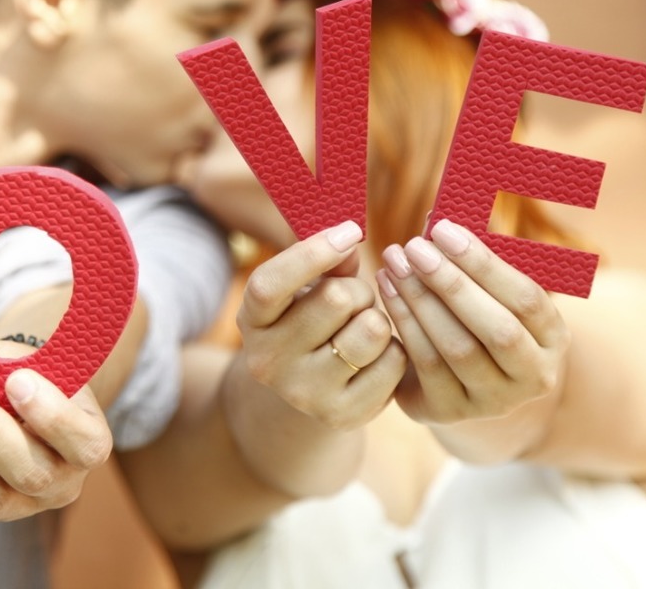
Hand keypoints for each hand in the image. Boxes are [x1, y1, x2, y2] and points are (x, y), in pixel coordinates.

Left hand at [0, 361, 111, 520]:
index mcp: (89, 444)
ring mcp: (18, 506)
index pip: (80, 442)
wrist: (12, 397)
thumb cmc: (24, 373)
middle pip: (26, 471)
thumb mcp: (29, 361)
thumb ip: (5, 368)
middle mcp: (61, 485)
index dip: (50, 415)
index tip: (16, 380)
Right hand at [237, 221, 406, 429]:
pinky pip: (394, 361)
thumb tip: (349, 241)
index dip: (312, 252)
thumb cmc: (309, 320)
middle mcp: (268, 361)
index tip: (350, 231)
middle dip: (357, 290)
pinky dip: (393, 352)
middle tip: (353, 301)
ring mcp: (304, 393)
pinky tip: (373, 358)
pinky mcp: (342, 415)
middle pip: (336, 298)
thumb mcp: (304, 289)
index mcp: (252, 321)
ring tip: (362, 328)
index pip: (269, 284)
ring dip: (377, 319)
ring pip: (372, 329)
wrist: (305, 391)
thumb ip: (325, 263)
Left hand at [378, 219, 569, 426]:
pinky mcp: (451, 412)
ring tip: (394, 262)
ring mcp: (493, 402)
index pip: (528, 299)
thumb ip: (476, 264)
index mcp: (553, 339)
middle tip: (415, 246)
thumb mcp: (490, 295)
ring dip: (421, 300)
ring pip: (458, 348)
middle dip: (452, 283)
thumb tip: (438, 217)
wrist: (459, 384)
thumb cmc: (475, 318)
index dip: (485, 264)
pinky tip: (387, 290)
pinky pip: (426, 364)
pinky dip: (404, 323)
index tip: (443, 229)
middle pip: (497, 329)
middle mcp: (534, 377)